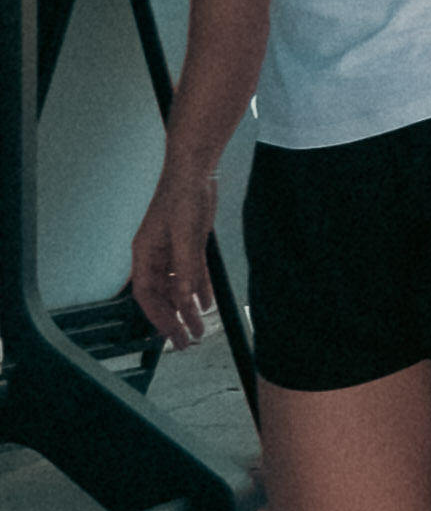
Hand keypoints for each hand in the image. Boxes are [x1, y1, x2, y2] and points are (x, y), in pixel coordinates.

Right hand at [128, 167, 223, 351]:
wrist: (195, 169)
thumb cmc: (181, 195)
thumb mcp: (185, 235)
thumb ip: (186, 268)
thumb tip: (186, 298)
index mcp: (145, 254)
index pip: (147, 295)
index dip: (158, 317)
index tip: (170, 335)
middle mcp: (156, 256)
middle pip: (162, 295)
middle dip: (173, 319)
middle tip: (186, 341)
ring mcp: (172, 250)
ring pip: (177, 287)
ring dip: (187, 307)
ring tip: (198, 327)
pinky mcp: (189, 243)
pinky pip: (192, 273)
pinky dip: (198, 288)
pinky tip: (206, 302)